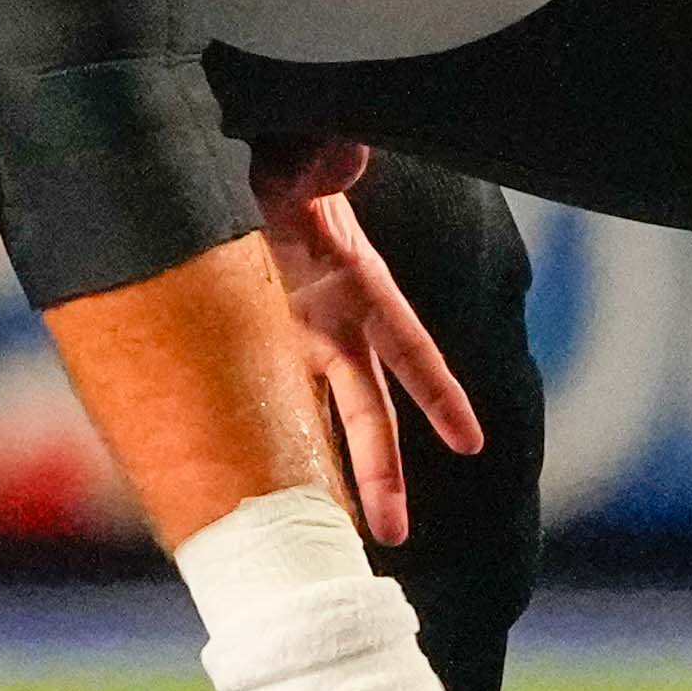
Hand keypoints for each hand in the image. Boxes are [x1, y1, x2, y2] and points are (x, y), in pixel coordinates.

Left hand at [249, 145, 483, 544]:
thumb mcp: (295, 162)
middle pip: (368, 412)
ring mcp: (290, 342)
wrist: (220, 169)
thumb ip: (320, 162)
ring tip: (331, 538)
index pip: (408, 349)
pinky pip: (261, 408)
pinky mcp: (247, 349)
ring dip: (329, 477)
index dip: (441, 395)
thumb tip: (343, 151)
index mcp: (356, 289)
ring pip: (319, 422)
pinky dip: (265, 451)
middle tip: (393, 535)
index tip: (471, 442)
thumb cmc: (270, 161)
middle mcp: (330, 325)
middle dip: (384, 474)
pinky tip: (261, 499)